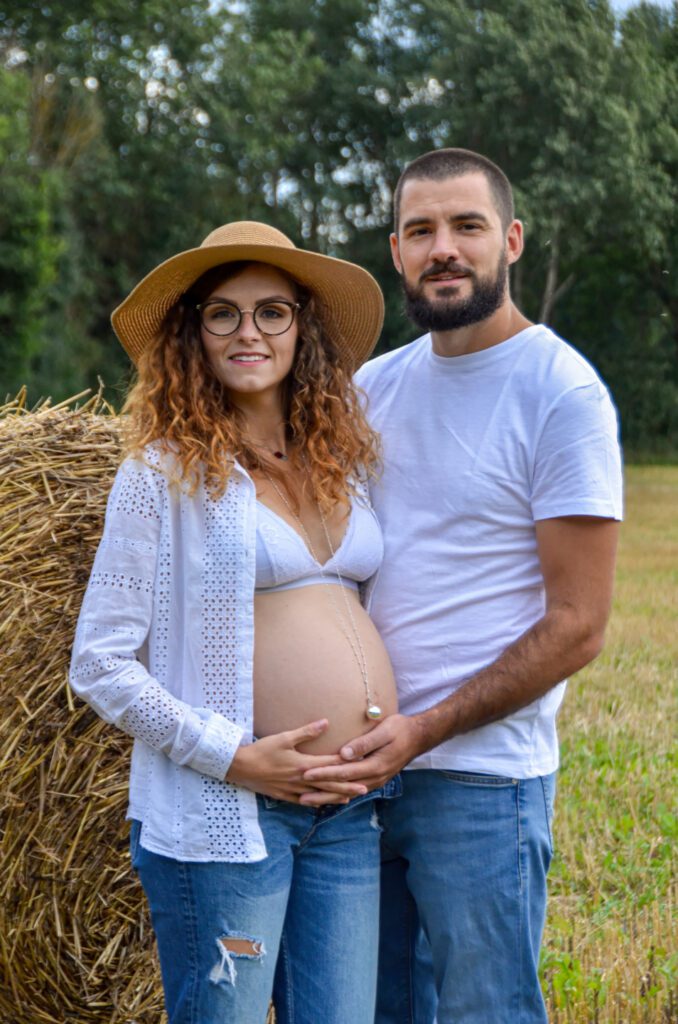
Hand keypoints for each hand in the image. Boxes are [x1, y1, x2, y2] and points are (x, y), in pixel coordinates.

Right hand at [226, 719, 368, 804]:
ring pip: (319, 795)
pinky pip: (304, 801)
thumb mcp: (284, 737)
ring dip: (335, 796)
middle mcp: (301, 780)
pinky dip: (317, 802)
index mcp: (303, 764)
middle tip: (366, 788)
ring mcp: (293, 790)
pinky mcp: (284, 796)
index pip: (331, 764)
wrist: (239, 767)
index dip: (347, 763)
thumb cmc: (261, 750)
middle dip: (348, 786)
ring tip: (350, 798)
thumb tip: (326, 723)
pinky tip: (324, 803)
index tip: (363, 763)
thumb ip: (306, 732)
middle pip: (329, 783)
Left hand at [300, 714, 425, 798]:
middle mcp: (375, 778)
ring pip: (347, 793)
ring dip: (327, 797)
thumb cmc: (400, 729)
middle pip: (343, 789)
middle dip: (321, 792)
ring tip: (308, 800)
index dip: (324, 773)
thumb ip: (365, 742)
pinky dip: (339, 795)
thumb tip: (344, 753)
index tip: (306, 773)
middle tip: (300, 796)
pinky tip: (328, 797)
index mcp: (375, 766)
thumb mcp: (384, 731)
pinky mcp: (375, 780)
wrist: (419, 737)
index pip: (344, 772)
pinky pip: (353, 791)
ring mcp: (376, 781)